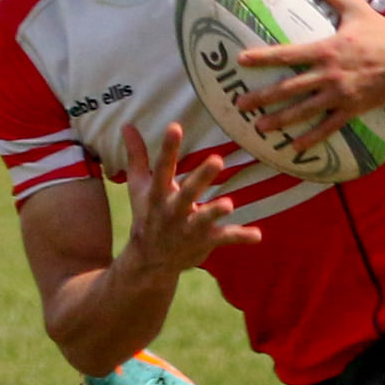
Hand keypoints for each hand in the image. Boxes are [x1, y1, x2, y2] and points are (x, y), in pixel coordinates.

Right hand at [123, 122, 261, 273]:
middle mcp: (172, 210)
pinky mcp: (204, 241)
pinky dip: (241, 237)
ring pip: (203, 219)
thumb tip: (127, 125)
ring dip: (215, 212)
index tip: (175, 127)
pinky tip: (257, 235)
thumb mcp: (139, 186)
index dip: (168, 148)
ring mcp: (188, 228)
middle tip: (217, 160)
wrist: (151, 259)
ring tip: (229, 204)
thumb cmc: (148, 214)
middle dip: (201, 178)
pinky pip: (224, 238)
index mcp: (157, 194)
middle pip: (187, 193)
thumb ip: (137, 156)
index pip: (163, 168)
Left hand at [237, 0, 384, 151]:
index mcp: (326, 49)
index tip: (241, 61)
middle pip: (289, 88)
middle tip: (240, 104)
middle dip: (262, 96)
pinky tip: (295, 147)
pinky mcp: (351, 110)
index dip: (263, 57)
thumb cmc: (382, 34)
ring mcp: (339, 95)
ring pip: (304, 110)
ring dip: (280, 120)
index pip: (287, 54)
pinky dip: (311, 138)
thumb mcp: (355, 8)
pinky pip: (328, 127)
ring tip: (259, 127)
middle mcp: (328, 74)